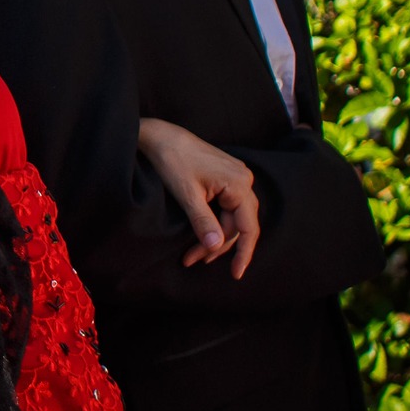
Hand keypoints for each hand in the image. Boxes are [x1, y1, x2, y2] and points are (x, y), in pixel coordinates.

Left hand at [137, 117, 260, 277]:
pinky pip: (225, 206)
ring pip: (230, 217)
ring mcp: (235, 177)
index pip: (249, 227)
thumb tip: (216, 247)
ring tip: (191, 253)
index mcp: (239, 184)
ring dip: (213, 235)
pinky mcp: (225, 177)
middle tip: (192, 260)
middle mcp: (243, 180)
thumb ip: (203, 222)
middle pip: (238, 225)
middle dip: (217, 245)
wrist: (160, 136)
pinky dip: (212, 222)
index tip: (235, 274)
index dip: (243, 253)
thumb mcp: (186, 195)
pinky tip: (199, 234)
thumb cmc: (172, 161)